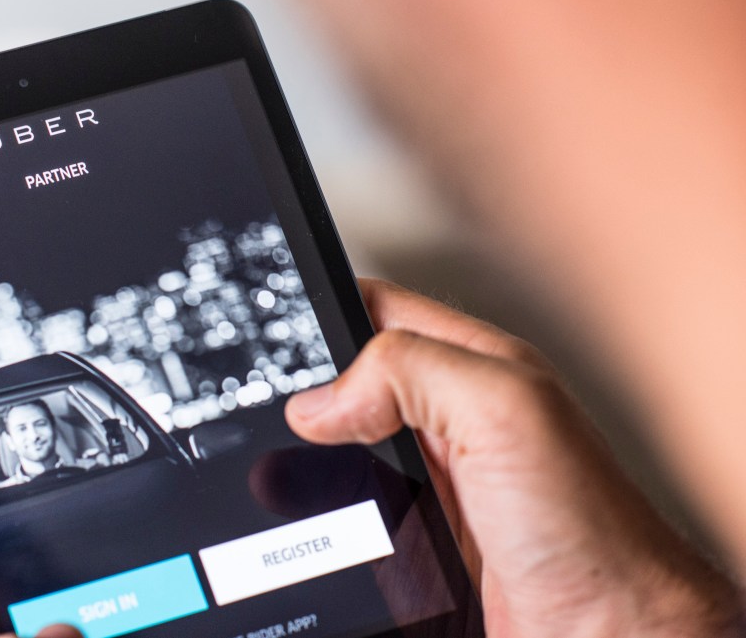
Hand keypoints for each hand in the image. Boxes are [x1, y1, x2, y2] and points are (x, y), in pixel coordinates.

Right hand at [286, 279, 739, 637]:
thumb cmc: (595, 536)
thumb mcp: (505, 412)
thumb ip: (412, 371)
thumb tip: (322, 399)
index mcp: (475, 370)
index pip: (379, 312)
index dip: (325, 311)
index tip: (272, 334)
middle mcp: (453, 426)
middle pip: (348, 389)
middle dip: (303, 402)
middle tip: (268, 421)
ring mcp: (435, 492)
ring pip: (341, 462)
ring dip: (309, 473)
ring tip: (279, 481)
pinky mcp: (421, 552)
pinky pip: (351, 528)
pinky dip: (325, 529)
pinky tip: (313, 531)